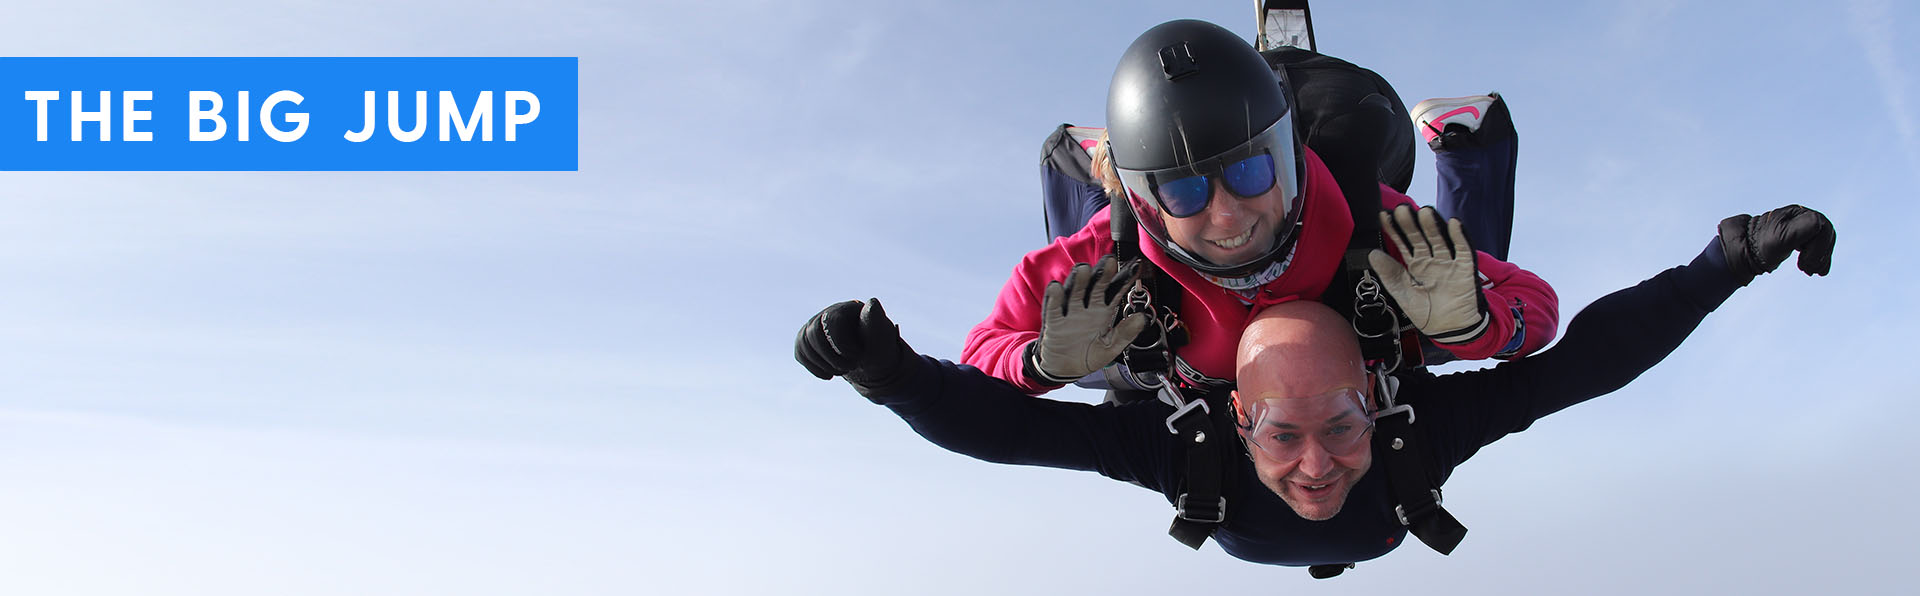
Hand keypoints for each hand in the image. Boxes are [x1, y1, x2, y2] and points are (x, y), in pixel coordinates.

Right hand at [795, 298, 908, 394]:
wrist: (871, 358)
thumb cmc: (877, 345)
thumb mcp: (881, 334)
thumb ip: (876, 320)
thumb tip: (872, 303)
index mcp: (846, 308)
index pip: (832, 321)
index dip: (842, 344)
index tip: (858, 355)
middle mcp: (827, 313)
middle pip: (814, 334)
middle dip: (831, 357)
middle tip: (850, 367)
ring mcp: (814, 325)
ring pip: (804, 344)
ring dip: (823, 364)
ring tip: (842, 370)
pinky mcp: (807, 340)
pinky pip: (800, 353)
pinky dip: (814, 368)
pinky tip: (829, 373)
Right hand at [1024, 255, 1149, 384]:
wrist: (1065, 371)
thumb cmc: (1088, 356)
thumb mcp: (1111, 347)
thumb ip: (1126, 332)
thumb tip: (1143, 318)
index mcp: (1103, 312)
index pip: (1115, 291)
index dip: (1125, 279)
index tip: (1135, 267)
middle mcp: (1088, 308)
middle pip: (1095, 286)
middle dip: (1102, 273)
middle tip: (1110, 261)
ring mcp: (1071, 313)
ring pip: (1075, 292)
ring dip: (1079, 280)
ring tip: (1083, 269)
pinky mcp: (1054, 322)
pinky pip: (1054, 308)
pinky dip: (1055, 298)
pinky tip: (1056, 288)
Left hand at [1367, 205, 1489, 343]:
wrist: (1448, 329)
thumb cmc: (1425, 313)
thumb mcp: (1401, 293)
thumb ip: (1388, 273)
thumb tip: (1372, 254)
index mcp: (1415, 265)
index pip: (1403, 243)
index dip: (1394, 230)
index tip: (1383, 216)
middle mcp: (1431, 260)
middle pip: (1420, 237)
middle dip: (1411, 224)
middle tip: (1402, 209)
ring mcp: (1448, 262)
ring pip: (1439, 240)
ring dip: (1432, 226)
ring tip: (1424, 212)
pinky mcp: (1464, 268)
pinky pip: (1463, 249)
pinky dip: (1459, 237)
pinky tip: (1453, 224)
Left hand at [1717, 204, 1836, 284]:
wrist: (1743, 252)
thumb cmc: (1761, 246)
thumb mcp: (1781, 238)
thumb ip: (1800, 229)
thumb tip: (1819, 222)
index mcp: (1797, 213)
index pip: (1822, 227)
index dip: (1819, 247)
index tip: (1804, 264)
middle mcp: (1801, 217)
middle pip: (1825, 234)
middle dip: (1821, 254)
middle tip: (1808, 271)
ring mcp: (1800, 227)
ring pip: (1823, 241)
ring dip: (1821, 258)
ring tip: (1810, 272)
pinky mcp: (1799, 237)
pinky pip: (1818, 246)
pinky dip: (1819, 259)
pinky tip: (1815, 271)